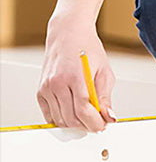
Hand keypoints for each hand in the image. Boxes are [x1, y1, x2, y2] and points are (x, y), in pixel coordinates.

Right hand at [38, 16, 115, 131]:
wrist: (68, 35)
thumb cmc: (87, 49)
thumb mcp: (104, 71)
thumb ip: (105, 96)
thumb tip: (109, 117)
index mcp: (75, 77)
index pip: (84, 110)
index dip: (95, 123)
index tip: (103, 126)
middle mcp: (57, 83)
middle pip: (71, 118)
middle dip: (87, 125)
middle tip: (98, 123)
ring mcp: (46, 88)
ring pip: (60, 120)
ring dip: (75, 124)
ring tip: (87, 117)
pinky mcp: (40, 91)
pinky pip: (49, 115)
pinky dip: (61, 119)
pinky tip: (73, 113)